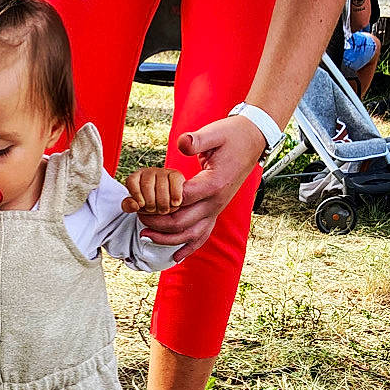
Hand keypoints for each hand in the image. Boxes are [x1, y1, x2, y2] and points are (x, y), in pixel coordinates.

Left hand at [122, 166, 184, 213]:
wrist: (169, 205)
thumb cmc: (149, 205)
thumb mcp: (137, 206)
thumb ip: (129, 206)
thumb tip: (134, 205)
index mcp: (136, 178)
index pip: (132, 181)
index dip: (136, 193)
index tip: (141, 205)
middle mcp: (148, 172)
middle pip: (147, 185)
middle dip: (151, 202)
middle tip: (154, 210)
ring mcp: (162, 172)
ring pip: (161, 185)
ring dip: (163, 202)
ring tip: (164, 210)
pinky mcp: (175, 174)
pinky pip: (174, 181)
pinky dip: (175, 194)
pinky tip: (175, 203)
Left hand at [135, 114, 267, 261]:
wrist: (252, 141)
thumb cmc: (232, 136)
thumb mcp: (214, 132)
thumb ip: (197, 140)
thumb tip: (183, 143)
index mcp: (214, 184)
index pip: (180, 199)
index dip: (158, 202)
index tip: (141, 199)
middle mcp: (216, 202)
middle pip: (182, 222)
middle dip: (156, 222)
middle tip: (137, 215)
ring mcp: (217, 209)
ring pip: (191, 234)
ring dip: (167, 238)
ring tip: (145, 234)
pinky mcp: (216, 211)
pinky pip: (203, 235)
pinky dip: (189, 247)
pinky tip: (175, 257)